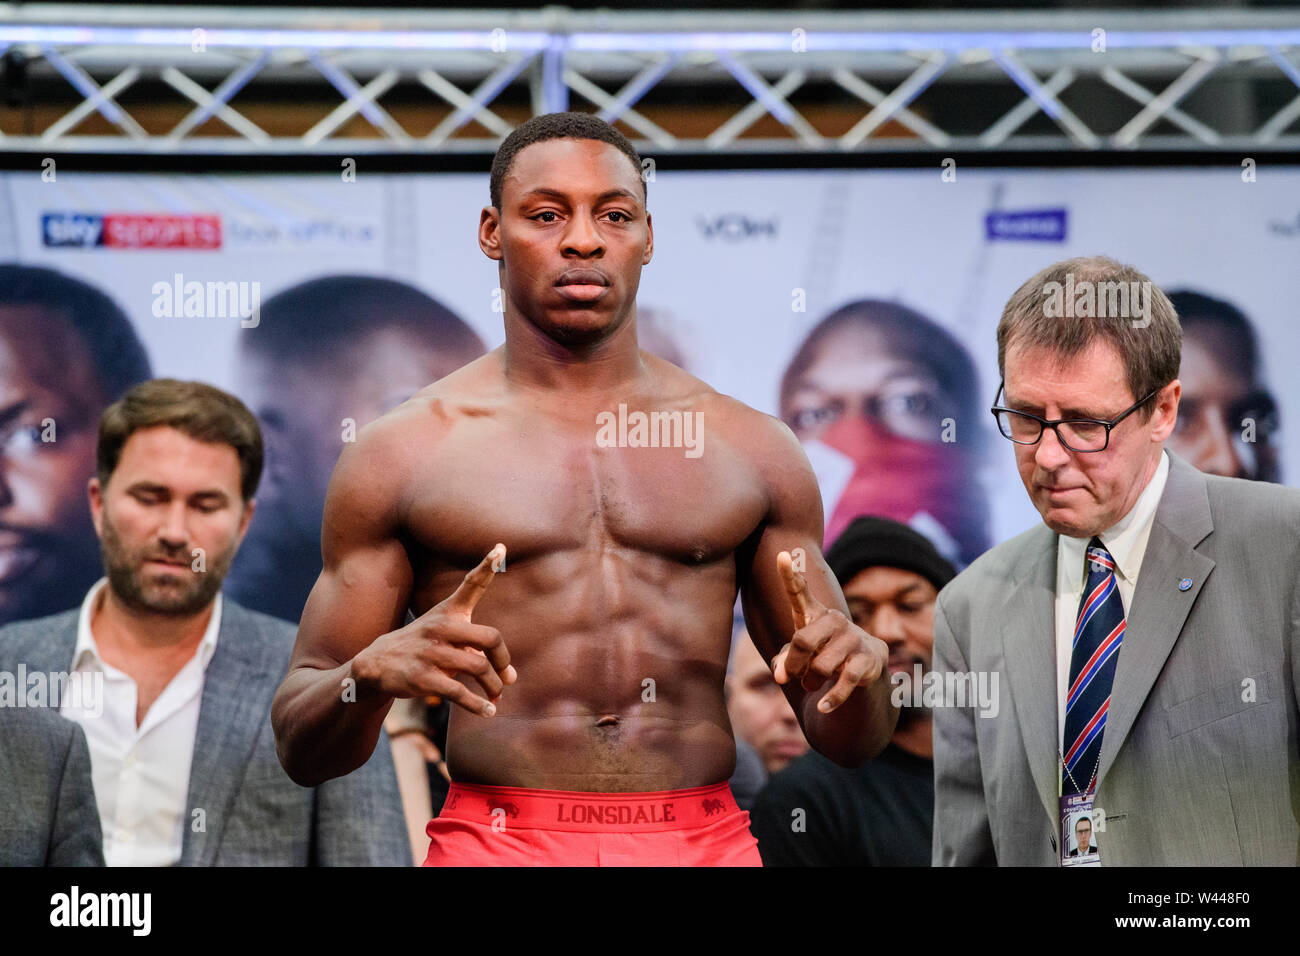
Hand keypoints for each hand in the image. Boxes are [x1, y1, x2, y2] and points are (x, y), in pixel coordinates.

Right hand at [353, 544, 515, 716]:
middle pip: (490, 638)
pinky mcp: (423, 679)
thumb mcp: (442, 632)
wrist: (375, 666)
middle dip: (503, 661)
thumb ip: (478, 648)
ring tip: (496, 696)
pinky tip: (487, 711)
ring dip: (493, 687)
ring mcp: (431, 653)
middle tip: (506, 677)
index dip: (486, 566)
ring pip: (479, 668)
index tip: (500, 548)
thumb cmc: (420, 647)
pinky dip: (477, 705)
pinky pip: (459, 692)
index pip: (470, 585)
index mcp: (447, 614)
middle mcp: (440, 628)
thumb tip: (510, 677)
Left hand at [770, 550, 886, 713]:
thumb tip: (781, 675)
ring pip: (821, 665)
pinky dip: (831, 698)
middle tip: (795, 676)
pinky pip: (844, 681)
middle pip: (802, 641)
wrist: (863, 678)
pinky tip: (823, 707)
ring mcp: (854, 638)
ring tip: (813, 684)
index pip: (799, 592)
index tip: (781, 555)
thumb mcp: (799, 659)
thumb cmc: (822, 660)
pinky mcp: (869, 660)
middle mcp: (834, 621)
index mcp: (814, 614)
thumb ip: (784, 662)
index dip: (789, 575)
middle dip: (794, 665)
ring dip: (811, 681)